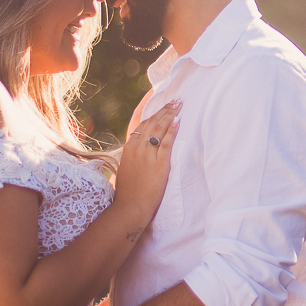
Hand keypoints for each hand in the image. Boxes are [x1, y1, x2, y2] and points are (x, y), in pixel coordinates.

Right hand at [113, 99, 181, 220]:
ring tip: (178, 105)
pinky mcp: (158, 163)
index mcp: (128, 148)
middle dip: (164, 110)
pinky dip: (172, 130)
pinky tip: (178, 121)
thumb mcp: (127, 168)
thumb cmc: (129, 191)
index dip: (151, 112)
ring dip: (169, 115)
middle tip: (175, 100)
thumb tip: (140, 148)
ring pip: (159, 129)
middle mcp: (136, 148)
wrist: (130, 206)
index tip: (159, 103)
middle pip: (152, 123)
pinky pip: (166, 142)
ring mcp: (147, 155)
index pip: (141, 124)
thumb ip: (133, 156)